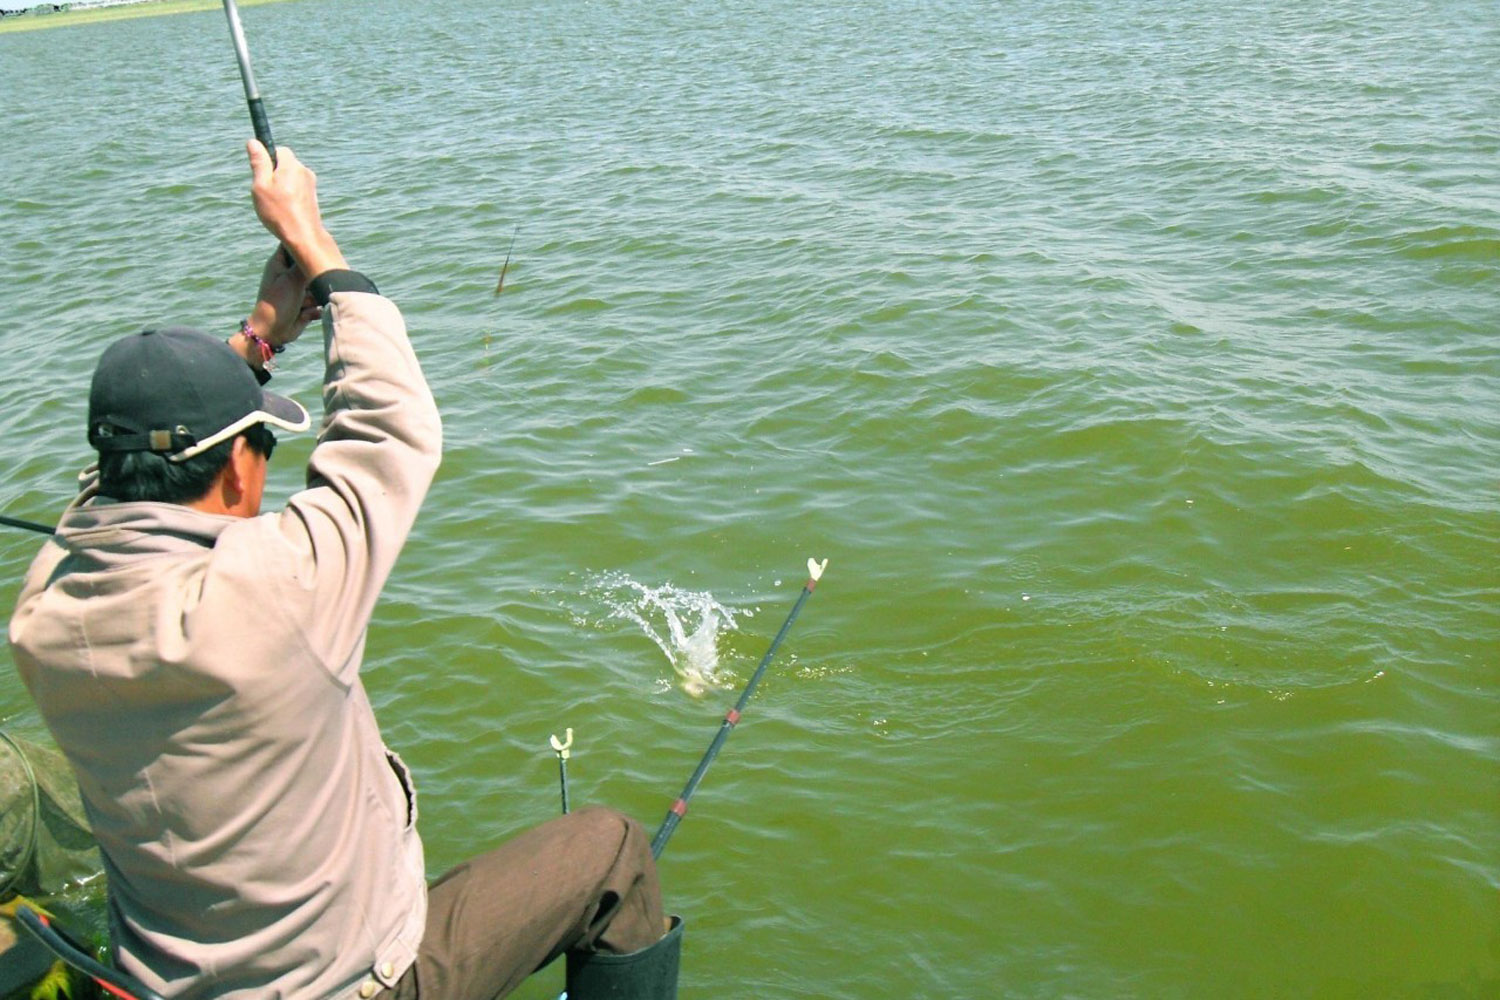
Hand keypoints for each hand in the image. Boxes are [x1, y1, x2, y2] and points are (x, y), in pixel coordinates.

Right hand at [246, 140, 346, 277]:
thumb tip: (254, 142)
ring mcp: (310, 184)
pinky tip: (285, 210)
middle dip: (273, 174)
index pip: (278, 150)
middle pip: (284, 164)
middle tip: (266, 192)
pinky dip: (289, 195)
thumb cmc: (279, 213)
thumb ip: (259, 163)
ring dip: (281, 186)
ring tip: (276, 204)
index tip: (261, 175)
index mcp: (292, 165)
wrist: (304, 237)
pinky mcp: (312, 196)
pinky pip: (296, 189)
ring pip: (290, 178)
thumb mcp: (261, 186)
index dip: (267, 160)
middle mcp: (304, 171)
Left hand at [246, 246, 320, 348]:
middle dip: (314, 279)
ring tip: (301, 304)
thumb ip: (307, 264)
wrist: (272, 332)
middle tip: (305, 288)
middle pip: (311, 267)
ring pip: (318, 287)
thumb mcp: (292, 280)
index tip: (317, 248)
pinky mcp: (305, 305)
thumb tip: (319, 249)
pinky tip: (303, 314)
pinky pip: (319, 303)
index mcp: (280, 263)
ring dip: (313, 297)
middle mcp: (289, 274)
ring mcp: (298, 290)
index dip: (306, 244)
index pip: (294, 244)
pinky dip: (314, 309)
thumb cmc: (277, 303)